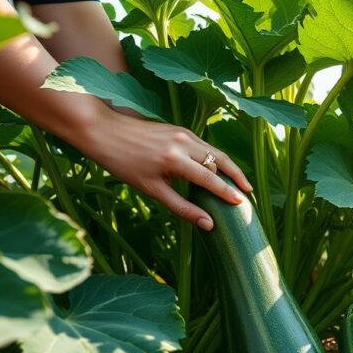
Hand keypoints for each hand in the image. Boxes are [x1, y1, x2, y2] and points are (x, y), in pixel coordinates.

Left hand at [76, 106, 252, 230]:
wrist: (103, 130)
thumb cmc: (123, 163)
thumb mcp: (151, 189)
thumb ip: (182, 207)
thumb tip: (208, 224)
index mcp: (175, 160)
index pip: (210, 179)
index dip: (227, 192)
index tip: (241, 203)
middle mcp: (184, 143)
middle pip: (220, 160)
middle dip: (236, 176)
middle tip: (248, 192)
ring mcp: (183, 133)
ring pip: (215, 151)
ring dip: (229, 166)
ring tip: (239, 182)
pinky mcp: (179, 129)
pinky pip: (205, 145)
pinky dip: (215, 158)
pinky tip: (218, 169)